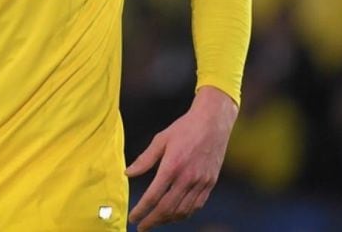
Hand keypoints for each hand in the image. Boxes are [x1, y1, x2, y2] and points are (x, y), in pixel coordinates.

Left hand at [126, 87, 238, 230]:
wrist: (213, 121)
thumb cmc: (185, 128)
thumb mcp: (161, 139)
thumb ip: (145, 159)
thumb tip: (128, 173)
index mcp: (172, 166)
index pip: (153, 196)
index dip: (141, 210)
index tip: (133, 217)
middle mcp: (187, 177)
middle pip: (167, 208)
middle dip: (152, 220)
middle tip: (142, 226)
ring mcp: (201, 182)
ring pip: (183, 210)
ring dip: (167, 220)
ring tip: (156, 221)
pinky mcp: (210, 182)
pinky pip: (197, 205)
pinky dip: (185, 214)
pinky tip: (175, 214)